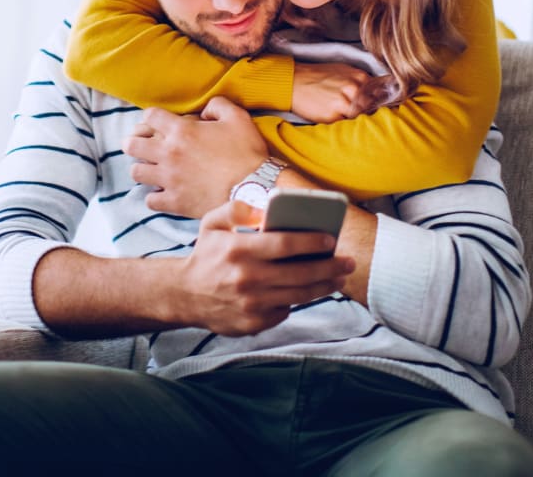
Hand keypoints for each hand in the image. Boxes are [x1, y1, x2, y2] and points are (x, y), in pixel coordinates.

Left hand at [123, 97, 268, 216]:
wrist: (253, 189)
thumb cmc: (247, 153)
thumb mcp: (238, 117)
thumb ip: (218, 105)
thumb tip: (204, 111)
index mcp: (182, 131)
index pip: (150, 116)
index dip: (151, 117)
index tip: (156, 122)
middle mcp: (169, 154)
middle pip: (132, 145)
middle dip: (134, 142)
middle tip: (143, 146)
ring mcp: (169, 179)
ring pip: (136, 172)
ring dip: (142, 169)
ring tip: (152, 170)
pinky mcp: (174, 202)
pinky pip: (150, 200)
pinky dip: (154, 196)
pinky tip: (163, 193)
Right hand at [175, 202, 355, 335]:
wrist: (184, 295)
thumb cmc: (206, 255)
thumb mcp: (212, 223)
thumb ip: (237, 209)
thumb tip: (266, 210)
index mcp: (238, 249)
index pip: (284, 244)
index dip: (311, 241)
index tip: (331, 239)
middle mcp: (246, 278)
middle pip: (300, 272)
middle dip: (330, 267)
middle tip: (348, 262)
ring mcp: (251, 303)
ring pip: (298, 295)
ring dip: (323, 286)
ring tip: (338, 278)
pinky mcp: (253, 323)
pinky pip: (285, 310)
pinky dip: (297, 300)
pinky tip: (307, 291)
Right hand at [291, 61, 370, 122]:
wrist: (294, 82)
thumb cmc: (316, 76)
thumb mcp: (342, 70)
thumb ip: (359, 80)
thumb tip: (377, 90)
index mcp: (359, 77)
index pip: (378, 94)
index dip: (373, 100)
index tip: (369, 104)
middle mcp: (354, 89)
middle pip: (370, 107)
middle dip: (364, 110)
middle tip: (352, 109)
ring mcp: (344, 103)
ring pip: (359, 117)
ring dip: (353, 117)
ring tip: (341, 112)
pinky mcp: (333, 116)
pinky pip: (345, 124)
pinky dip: (342, 122)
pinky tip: (333, 115)